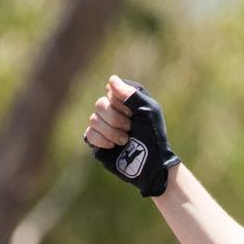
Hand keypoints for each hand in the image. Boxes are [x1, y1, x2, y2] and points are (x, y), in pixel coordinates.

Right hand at [83, 74, 180, 196]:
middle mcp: (112, 111)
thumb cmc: (154, 137)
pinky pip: (89, 134)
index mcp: (125, 101)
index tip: (134, 114)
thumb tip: (111, 80)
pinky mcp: (97, 141)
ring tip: (125, 140)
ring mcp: (103, 126)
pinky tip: (114, 146)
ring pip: (93, 119)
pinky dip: (103, 141)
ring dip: (112, 132)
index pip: (111, 90)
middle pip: (100, 104)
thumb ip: (132, 94)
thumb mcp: (148, 111)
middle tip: (130, 129)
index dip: (121, 103)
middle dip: (116, 119)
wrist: (152, 164)